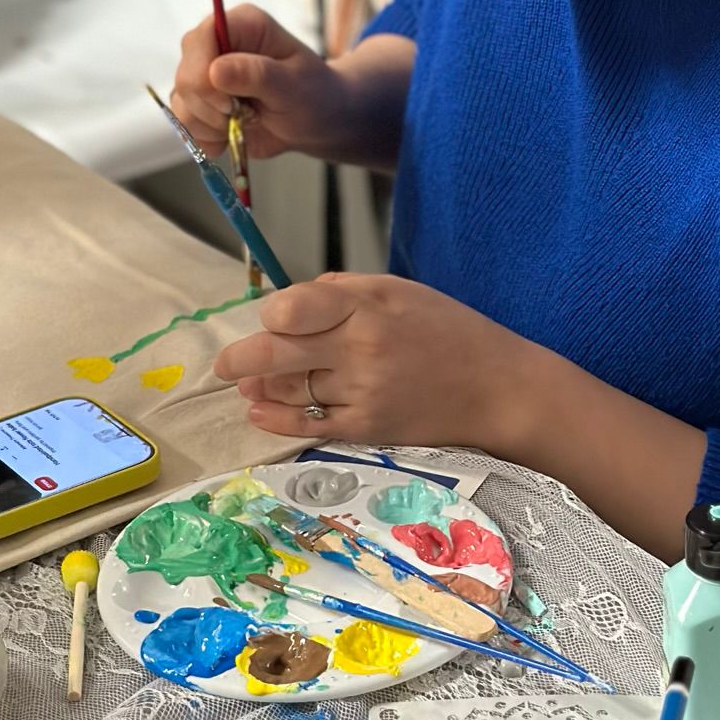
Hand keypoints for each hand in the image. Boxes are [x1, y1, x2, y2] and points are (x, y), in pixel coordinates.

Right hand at [170, 4, 342, 160]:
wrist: (316, 122)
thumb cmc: (314, 95)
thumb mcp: (296, 85)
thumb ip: (259, 75)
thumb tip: (216, 70)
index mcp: (242, 24)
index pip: (201, 39)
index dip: (205, 75)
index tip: (230, 104)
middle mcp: (216, 44)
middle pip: (185, 75)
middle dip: (211, 108)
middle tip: (245, 116)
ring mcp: (204, 73)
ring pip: (181, 101)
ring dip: (210, 125)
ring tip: (244, 123)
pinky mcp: (201, 100)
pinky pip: (184, 122)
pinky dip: (206, 137)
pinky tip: (231, 136)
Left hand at [213, 272, 533, 448]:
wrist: (496, 389)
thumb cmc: (446, 331)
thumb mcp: (399, 291)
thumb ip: (342, 292)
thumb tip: (292, 306)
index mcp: (369, 306)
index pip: (295, 307)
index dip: (274, 313)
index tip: (272, 317)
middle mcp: (360, 349)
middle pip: (279, 353)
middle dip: (241, 358)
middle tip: (223, 363)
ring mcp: (362, 393)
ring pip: (293, 389)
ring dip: (262, 387)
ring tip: (245, 383)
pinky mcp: (367, 428)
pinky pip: (310, 424)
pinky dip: (277, 418)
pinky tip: (257, 410)